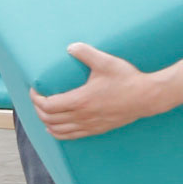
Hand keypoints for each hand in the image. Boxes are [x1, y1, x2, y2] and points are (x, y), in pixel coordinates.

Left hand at [32, 43, 166, 139]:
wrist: (147, 97)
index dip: (36, 98)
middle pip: (49, 119)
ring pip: (58, 131)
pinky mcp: (97, 129)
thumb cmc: (127, 79)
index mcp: (80, 101)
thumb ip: (86, 53)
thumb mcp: (106, 62)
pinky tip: (55, 126)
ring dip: (46, 122)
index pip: (48, 105)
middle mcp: (82, 116)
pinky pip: (71, 136)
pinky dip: (58, 132)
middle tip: (37, 98)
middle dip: (38, 109)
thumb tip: (70, 47)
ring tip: (43, 111)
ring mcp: (89, 125)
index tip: (34, 89)